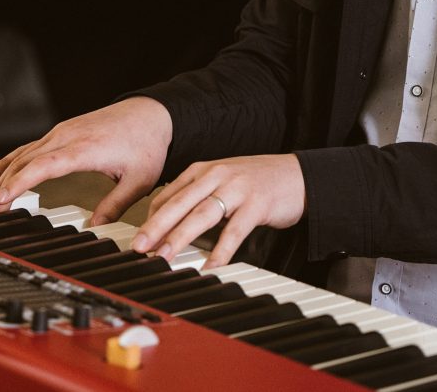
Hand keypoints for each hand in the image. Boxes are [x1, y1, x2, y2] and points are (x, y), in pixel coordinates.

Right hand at [0, 97, 171, 225]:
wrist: (152, 113)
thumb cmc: (147, 145)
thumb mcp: (138, 182)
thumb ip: (114, 206)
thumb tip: (94, 230)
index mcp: (84, 149)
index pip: (42, 166)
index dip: (19, 183)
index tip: (1, 199)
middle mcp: (67, 136)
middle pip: (26, 160)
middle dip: (5, 185)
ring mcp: (62, 131)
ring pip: (24, 152)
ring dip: (4, 172)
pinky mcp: (62, 131)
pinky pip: (31, 147)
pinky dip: (12, 159)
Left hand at [130, 154, 304, 269]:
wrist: (298, 175)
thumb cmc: (257, 181)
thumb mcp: (222, 181)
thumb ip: (197, 197)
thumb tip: (168, 221)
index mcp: (204, 170)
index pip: (169, 194)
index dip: (151, 218)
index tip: (138, 238)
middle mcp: (217, 175)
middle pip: (180, 203)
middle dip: (156, 226)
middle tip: (139, 246)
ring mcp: (237, 189)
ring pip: (202, 215)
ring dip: (180, 237)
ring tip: (165, 257)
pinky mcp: (257, 204)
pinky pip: (234, 231)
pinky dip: (220, 251)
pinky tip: (210, 266)